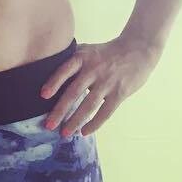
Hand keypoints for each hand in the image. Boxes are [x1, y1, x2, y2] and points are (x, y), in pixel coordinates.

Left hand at [39, 37, 161, 137]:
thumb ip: (70, 60)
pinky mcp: (120, 92)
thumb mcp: (87, 50)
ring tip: (65, 133)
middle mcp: (94, 70)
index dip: (54, 82)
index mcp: (83, 58)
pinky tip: (84, 132)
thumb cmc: (107, 52)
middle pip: (74, 92)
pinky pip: (105, 111)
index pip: (65, 70)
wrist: (138, 49)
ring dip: (75, 121)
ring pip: (89, 105)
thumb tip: (46, 72)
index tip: (43, 95)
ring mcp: (107, 82)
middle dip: (60, 111)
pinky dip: (94, 123)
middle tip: (49, 125)